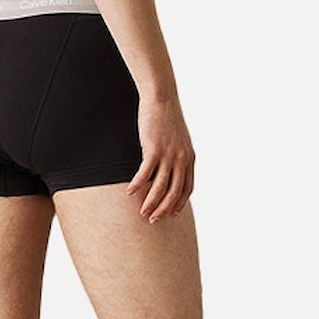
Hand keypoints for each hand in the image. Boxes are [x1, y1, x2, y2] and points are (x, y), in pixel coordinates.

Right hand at [127, 95, 194, 222]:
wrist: (162, 98)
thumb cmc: (167, 118)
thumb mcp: (179, 139)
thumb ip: (178, 155)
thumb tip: (171, 168)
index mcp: (189, 158)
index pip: (188, 188)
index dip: (179, 203)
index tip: (171, 214)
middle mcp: (181, 159)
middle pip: (174, 192)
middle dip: (164, 209)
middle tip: (153, 220)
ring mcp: (168, 155)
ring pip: (160, 187)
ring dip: (151, 202)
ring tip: (142, 212)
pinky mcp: (153, 149)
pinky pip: (144, 174)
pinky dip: (137, 185)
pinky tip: (129, 192)